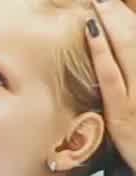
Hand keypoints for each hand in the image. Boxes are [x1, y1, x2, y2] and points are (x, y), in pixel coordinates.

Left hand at [83, 0, 135, 166]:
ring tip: (100, 4)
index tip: (121, 6)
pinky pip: (112, 77)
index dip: (132, 25)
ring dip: (114, 24)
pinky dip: (102, 52)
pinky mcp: (125, 117)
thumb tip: (115, 65)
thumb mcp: (132, 114)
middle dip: (123, 16)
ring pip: (129, 51)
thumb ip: (128, 89)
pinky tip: (91, 31)